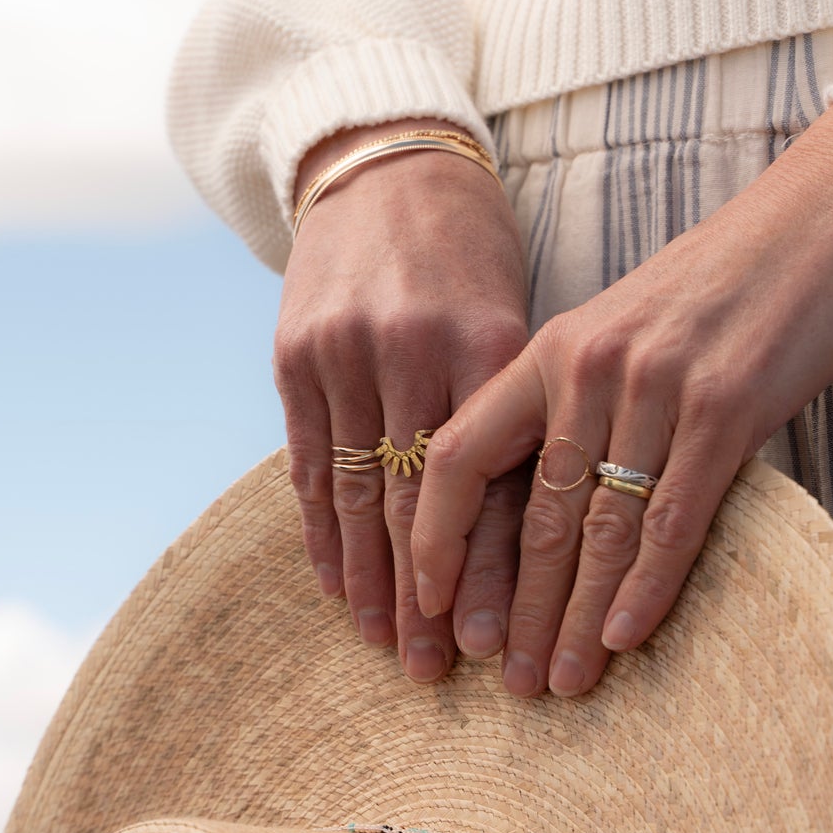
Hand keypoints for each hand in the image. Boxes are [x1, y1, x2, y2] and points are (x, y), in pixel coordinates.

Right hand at [275, 118, 529, 681]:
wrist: (381, 161)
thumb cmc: (469, 247)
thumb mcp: (512, 313)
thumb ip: (516, 412)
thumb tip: (539, 537)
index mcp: (485, 341)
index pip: (487, 483)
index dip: (487, 571)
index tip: (494, 640)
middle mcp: (409, 349)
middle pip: (418, 503)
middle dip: (428, 597)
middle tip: (438, 671)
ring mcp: (342, 353)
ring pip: (357, 495)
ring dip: (369, 581)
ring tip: (385, 646)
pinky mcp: (292, 356)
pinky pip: (309, 464)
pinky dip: (322, 532)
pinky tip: (336, 586)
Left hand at [411, 104, 832, 696]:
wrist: (820, 220)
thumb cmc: (716, 287)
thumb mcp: (617, 332)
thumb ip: (569, 405)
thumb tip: (534, 504)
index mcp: (548, 350)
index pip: (460, 456)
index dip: (437, 537)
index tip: (428, 602)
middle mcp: (589, 369)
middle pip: (534, 513)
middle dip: (515, 608)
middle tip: (501, 678)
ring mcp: (657, 389)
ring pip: (599, 528)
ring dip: (576, 617)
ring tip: (558, 680)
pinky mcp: (728, 409)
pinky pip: (674, 517)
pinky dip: (645, 586)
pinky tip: (624, 639)